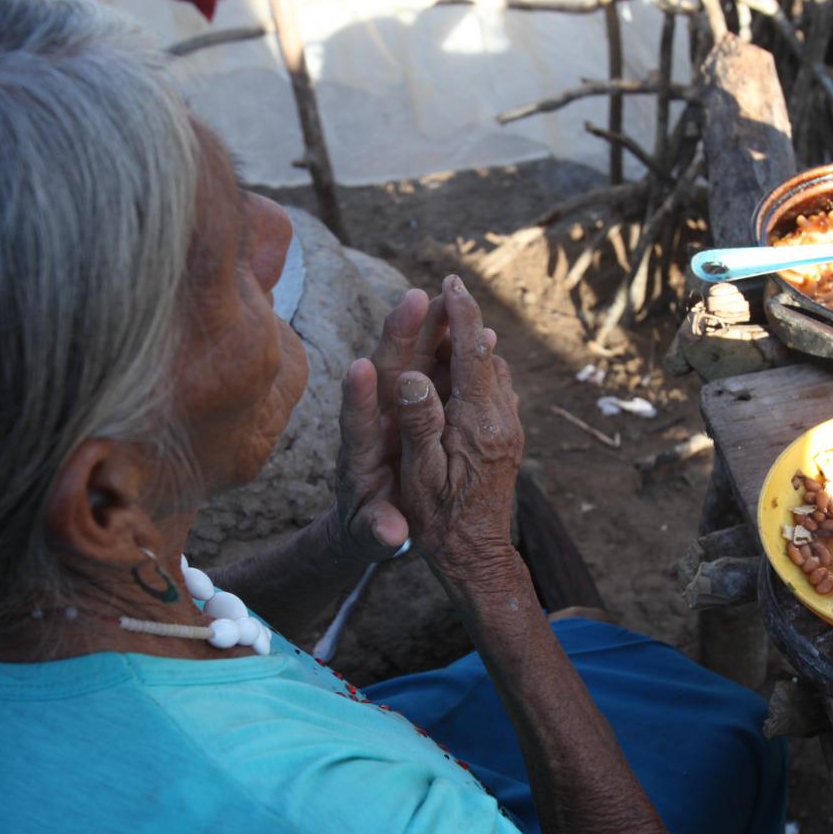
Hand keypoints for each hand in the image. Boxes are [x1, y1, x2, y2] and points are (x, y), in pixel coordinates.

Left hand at [331, 287, 450, 562]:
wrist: (377, 514)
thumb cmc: (370, 527)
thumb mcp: (372, 534)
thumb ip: (378, 531)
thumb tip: (388, 535)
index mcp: (359, 456)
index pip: (354, 423)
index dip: (356, 398)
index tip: (359, 368)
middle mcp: (375, 421)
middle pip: (384, 373)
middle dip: (398, 337)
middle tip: (415, 299)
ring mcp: (397, 408)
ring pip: (413, 362)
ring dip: (430, 330)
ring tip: (450, 298)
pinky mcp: (419, 404)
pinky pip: (438, 370)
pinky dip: (454, 349)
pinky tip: (478, 329)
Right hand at [393, 275, 523, 579]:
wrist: (477, 559)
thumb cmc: (439, 522)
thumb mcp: (419, 475)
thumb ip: (419, 423)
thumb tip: (412, 374)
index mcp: (478, 423)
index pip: (473, 353)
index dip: (462, 314)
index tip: (451, 282)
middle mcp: (502, 421)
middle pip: (488, 356)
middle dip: (468, 322)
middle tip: (448, 293)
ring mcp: (509, 431)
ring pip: (497, 373)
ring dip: (475, 345)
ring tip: (454, 324)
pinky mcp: (509, 442)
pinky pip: (499, 393)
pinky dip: (481, 370)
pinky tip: (467, 371)